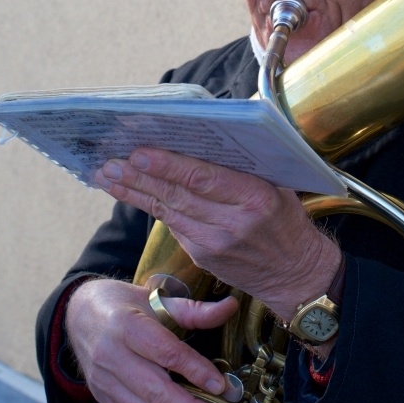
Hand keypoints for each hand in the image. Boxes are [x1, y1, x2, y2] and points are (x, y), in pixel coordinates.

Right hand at [65, 276, 238, 402]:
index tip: (220, 385)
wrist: (78, 312)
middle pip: (154, 389)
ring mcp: (105, 381)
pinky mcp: (103, 398)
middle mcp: (112, 356)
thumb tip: (231, 306)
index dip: (195, 370)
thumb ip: (193, 310)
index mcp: (127, 326)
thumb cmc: (122, 304)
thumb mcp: (155, 299)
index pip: (165, 352)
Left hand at [95, 148, 341, 321]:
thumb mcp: (280, 185)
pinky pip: (172, 224)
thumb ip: (248, 162)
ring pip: (167, 211)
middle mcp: (233, 223)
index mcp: (257, 198)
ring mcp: (214, 244)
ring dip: (134, 192)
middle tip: (110, 160)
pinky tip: (128, 191)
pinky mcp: (202, 257)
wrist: (296, 275)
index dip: (169, 166)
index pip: (205, 178)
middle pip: (178, 195)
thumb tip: (211, 127)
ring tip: (107, 173)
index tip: (141, 152)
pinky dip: (148, 206)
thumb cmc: (287, 219)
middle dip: (140, 177)